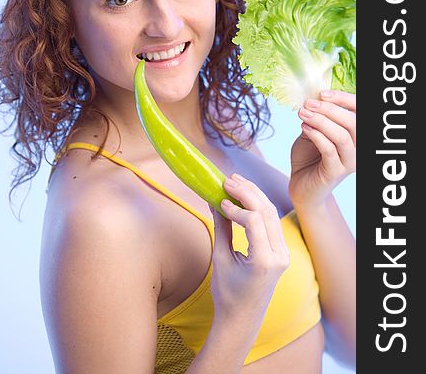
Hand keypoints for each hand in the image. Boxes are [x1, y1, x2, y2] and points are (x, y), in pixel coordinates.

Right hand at [209, 174, 289, 321]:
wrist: (242, 318)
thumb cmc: (227, 293)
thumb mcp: (221, 259)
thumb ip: (221, 227)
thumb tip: (215, 199)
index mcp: (265, 261)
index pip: (254, 221)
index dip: (236, 207)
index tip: (220, 200)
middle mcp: (280, 256)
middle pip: (266, 212)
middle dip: (247, 192)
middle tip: (228, 180)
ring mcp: (284, 253)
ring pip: (271, 213)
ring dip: (254, 194)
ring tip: (236, 181)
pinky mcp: (282, 251)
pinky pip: (271, 221)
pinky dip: (258, 206)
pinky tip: (245, 195)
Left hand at [289, 90, 355, 208]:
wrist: (301, 185)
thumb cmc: (309, 156)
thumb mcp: (313, 131)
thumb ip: (318, 117)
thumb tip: (314, 98)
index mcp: (356, 135)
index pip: (359, 112)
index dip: (344, 99)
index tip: (322, 93)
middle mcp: (358, 148)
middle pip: (353, 123)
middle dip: (330, 109)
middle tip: (309, 104)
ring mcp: (349, 161)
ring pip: (342, 136)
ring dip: (321, 121)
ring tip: (302, 114)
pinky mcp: (336, 172)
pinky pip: (329, 150)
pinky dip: (316, 135)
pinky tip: (304, 128)